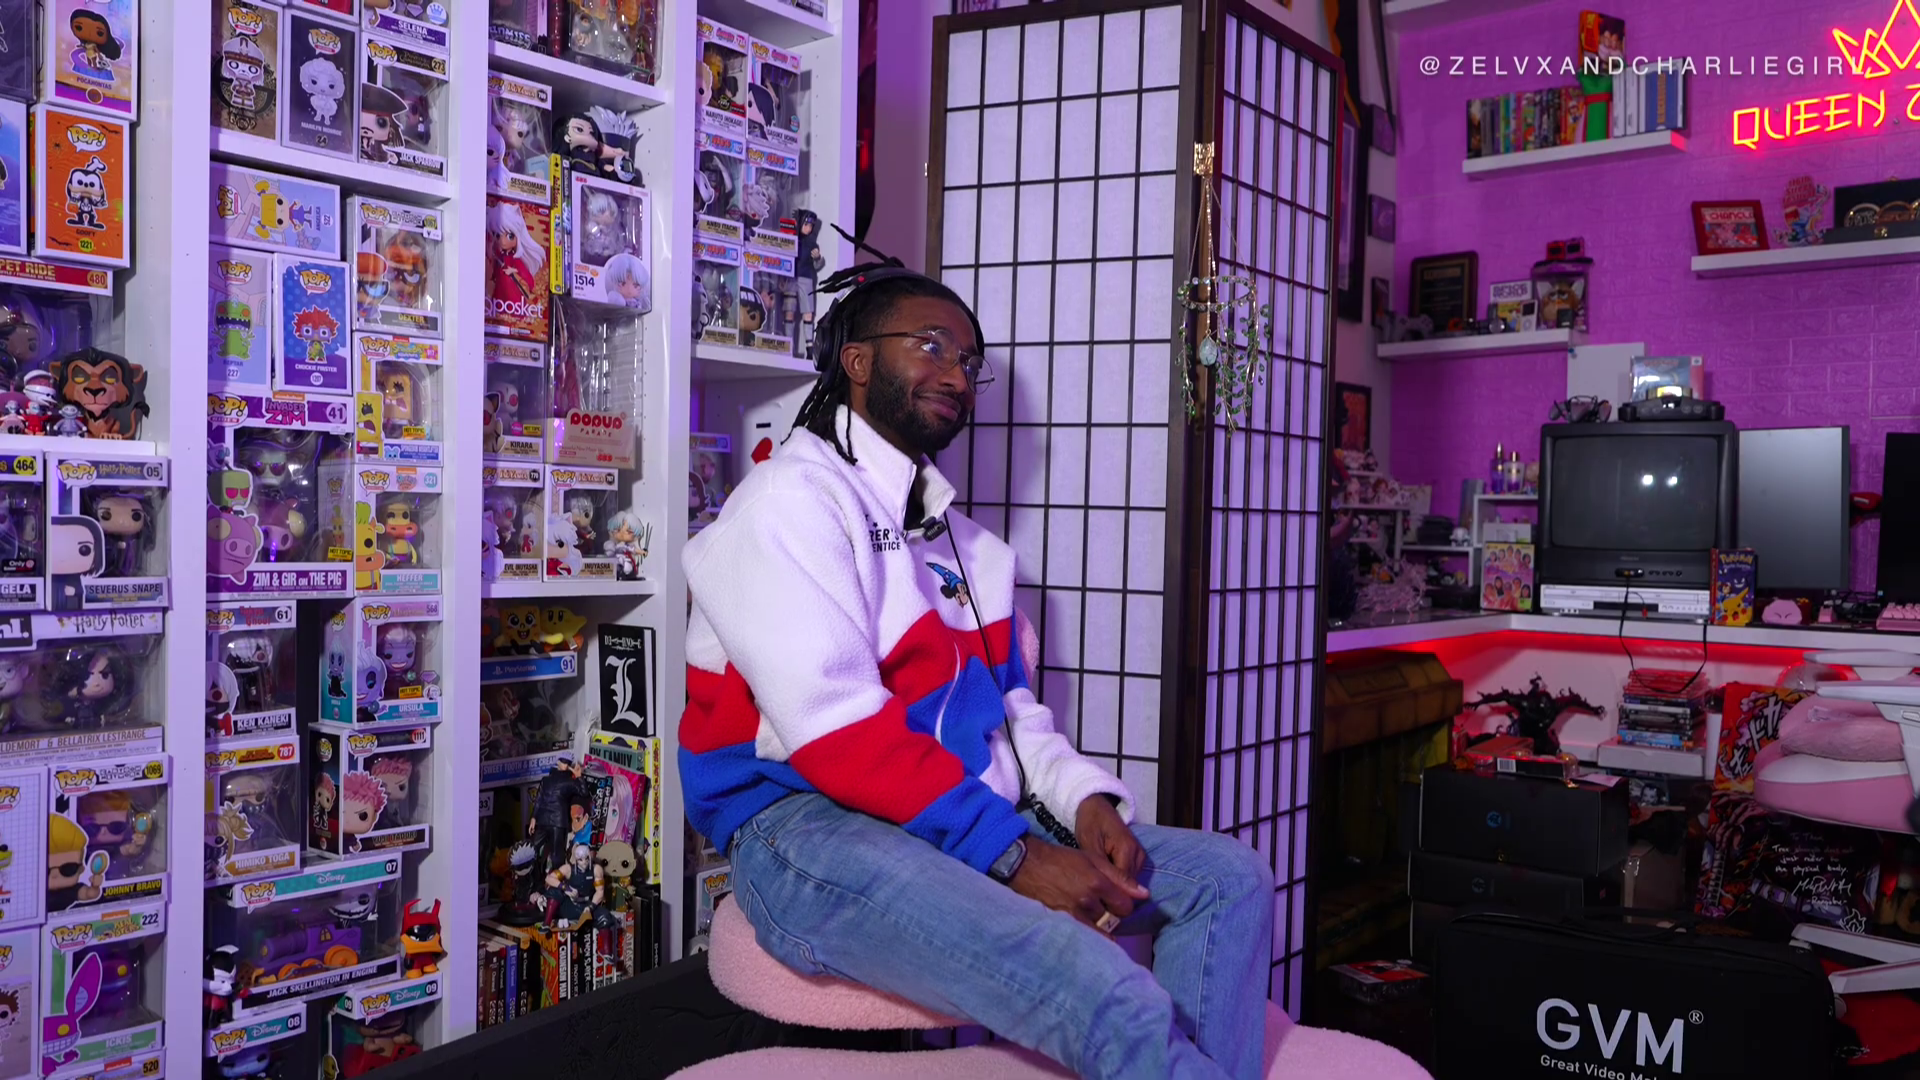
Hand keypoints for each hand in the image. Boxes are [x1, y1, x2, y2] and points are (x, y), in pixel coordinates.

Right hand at [1009, 841, 1143, 930]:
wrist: (1029, 865)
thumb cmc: (1062, 859)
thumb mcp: (1093, 860)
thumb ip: (1119, 877)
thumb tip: (1145, 894)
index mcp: (1097, 883)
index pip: (1126, 906)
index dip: (1125, 903)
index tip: (1118, 899)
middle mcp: (1087, 902)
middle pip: (1114, 920)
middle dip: (1114, 915)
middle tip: (1106, 906)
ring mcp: (1074, 915)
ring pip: (1100, 931)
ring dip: (1102, 926)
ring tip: (1096, 916)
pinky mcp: (1063, 923)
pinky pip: (1085, 935)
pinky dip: (1091, 934)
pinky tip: (1088, 928)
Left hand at [1076, 797, 1147, 895]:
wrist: (1096, 806)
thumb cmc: (1090, 823)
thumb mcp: (1090, 845)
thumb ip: (1101, 868)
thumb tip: (1106, 890)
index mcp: (1128, 850)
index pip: (1124, 884)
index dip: (1110, 894)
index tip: (1094, 899)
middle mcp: (1138, 854)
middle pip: (1129, 885)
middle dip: (1112, 890)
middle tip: (1092, 892)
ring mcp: (1140, 856)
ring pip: (1130, 882)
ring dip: (1115, 884)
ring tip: (1096, 884)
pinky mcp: (1137, 857)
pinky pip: (1129, 875)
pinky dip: (1117, 878)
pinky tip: (1104, 878)